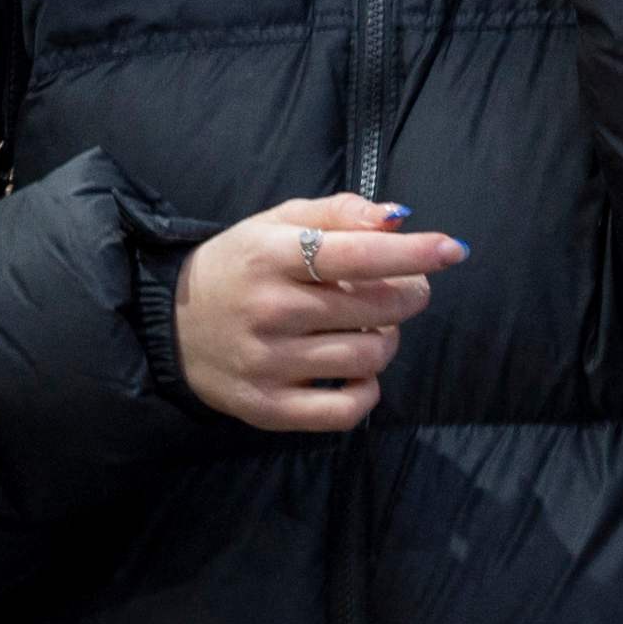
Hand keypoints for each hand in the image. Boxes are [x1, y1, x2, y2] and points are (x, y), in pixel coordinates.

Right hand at [176, 193, 469, 432]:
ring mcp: (267, 364)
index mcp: (270, 258)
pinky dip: (368, 390)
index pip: (357, 255)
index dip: (414, 252)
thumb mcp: (278, 222)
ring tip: (370, 324)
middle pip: (375, 306)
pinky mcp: (267, 408)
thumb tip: (399, 218)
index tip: (453, 249)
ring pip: (369, 355)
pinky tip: (358, 370)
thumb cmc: (240, 266)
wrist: (168, 326)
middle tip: (404, 288)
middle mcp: (268, 312)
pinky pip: (346, 410)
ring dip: (388, 337)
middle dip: (409, 294)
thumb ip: (340, 213)